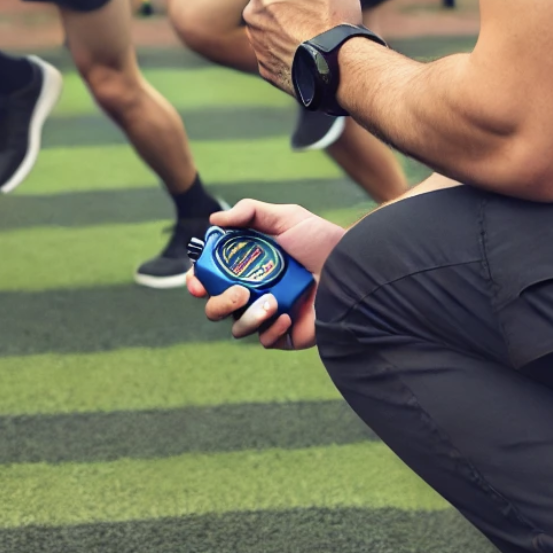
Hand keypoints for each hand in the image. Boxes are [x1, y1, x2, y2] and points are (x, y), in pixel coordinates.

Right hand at [187, 199, 345, 350]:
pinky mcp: (286, 335)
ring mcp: (269, 315)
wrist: (355, 268)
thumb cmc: (323, 241)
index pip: (212, 277)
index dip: (198, 281)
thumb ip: (249, 212)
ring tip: (272, 302)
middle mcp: (255, 291)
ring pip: (237, 327)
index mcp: (248, 266)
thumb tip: (214, 220)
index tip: (197, 283)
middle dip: (219, 302)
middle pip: (217, 306)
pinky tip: (288, 314)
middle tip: (240, 292)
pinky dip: (271, 330)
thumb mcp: (287, 217)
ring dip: (248, 317)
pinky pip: (264, 341)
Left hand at [242, 0, 361, 94]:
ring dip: (290, 16)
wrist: (336, 68)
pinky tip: (311, 46)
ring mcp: (255, 41)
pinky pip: (275, 46)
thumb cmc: (332, 15)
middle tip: (320, 0)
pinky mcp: (264, 65)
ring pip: (272, 19)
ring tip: (317, 24)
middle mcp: (250, 13)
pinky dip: (289, 42)